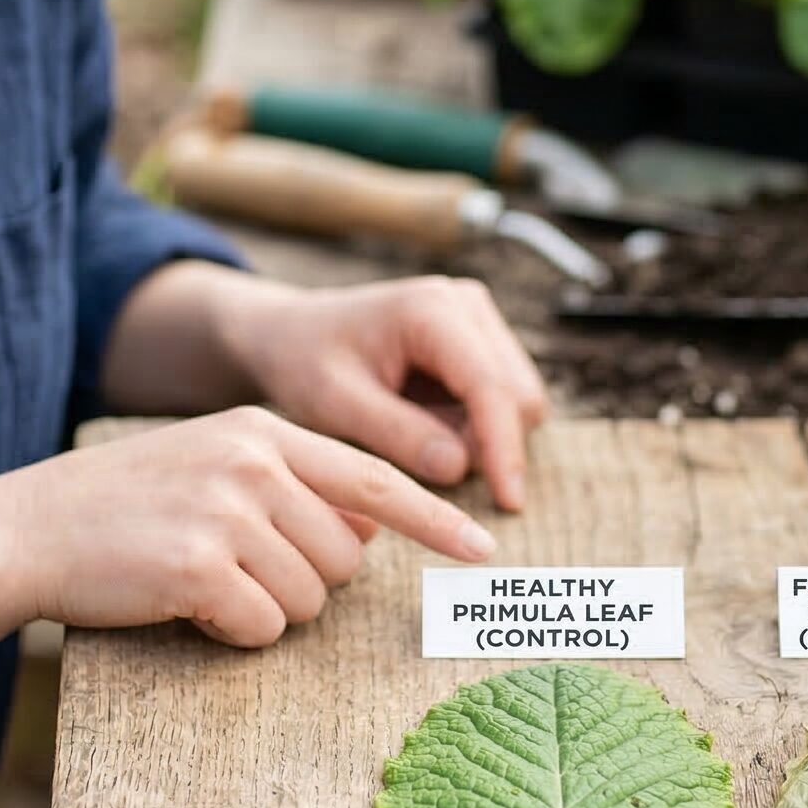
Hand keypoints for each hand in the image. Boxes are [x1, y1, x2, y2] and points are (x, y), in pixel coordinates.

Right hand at [8, 405, 496, 645]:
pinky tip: (184, 604)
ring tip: (202, 581)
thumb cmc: (124, 507)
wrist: (26, 530)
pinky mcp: (199, 566)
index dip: (434, 518)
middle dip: (305, 582)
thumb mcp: (211, 466)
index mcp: (263, 432)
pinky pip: (262, 627)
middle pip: (345, 558)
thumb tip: (367, 528)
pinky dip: (231, 631)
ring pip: (309, 600)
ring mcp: (227, 512)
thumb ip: (288, 484)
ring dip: (265, 609)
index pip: (374, 476)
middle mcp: (254, 463)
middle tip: (236, 569)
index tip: (483, 548)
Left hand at [220, 274, 550, 512]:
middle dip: (488, 443)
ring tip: (408, 433)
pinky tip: (422, 422)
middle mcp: (466, 304)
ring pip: (517, 399)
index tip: (508, 502)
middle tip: (421, 462)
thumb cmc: (305, 362)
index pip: (491, 386)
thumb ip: (398, 434)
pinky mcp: (478, 340)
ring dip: (479, 436)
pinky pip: (501, 399)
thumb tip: (461, 467)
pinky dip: (473, 426)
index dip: (504, 447)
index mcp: (432, 310)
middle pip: (518, 393)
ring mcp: (477, 319)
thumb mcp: (337, 403)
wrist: (290, 335)